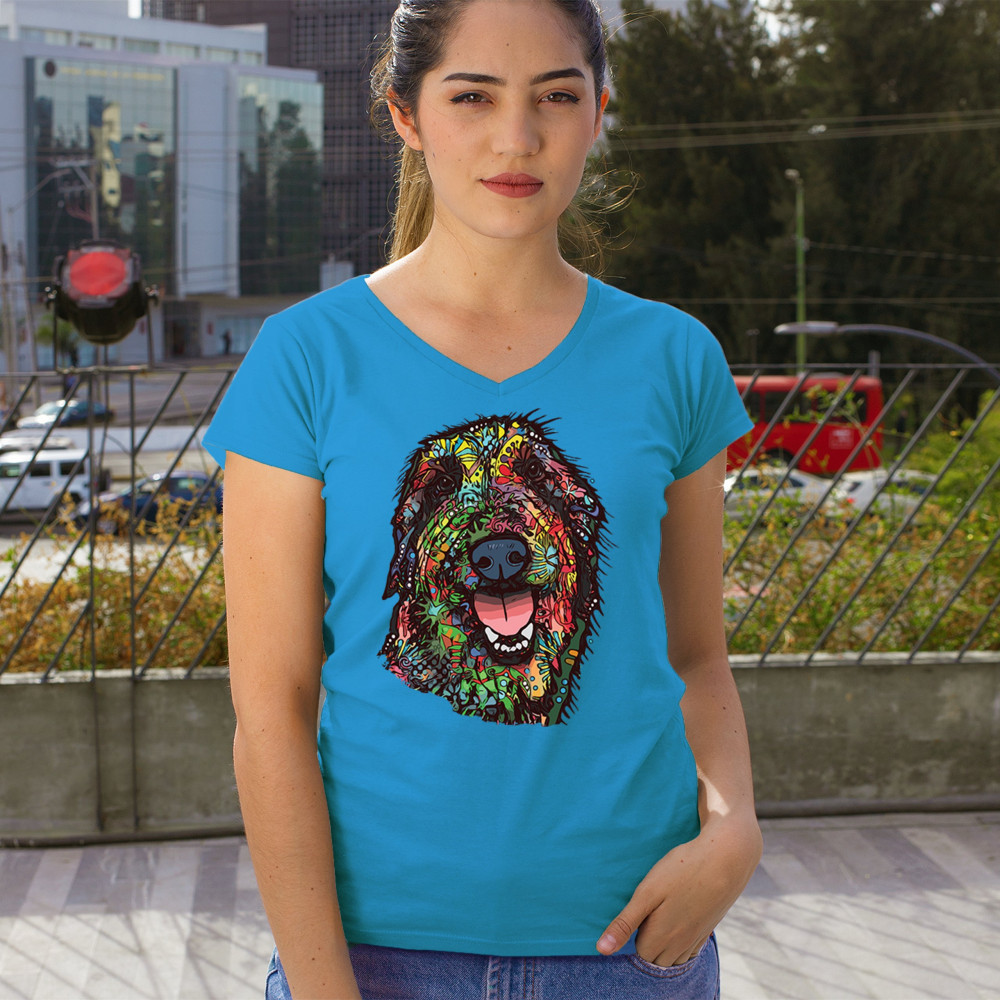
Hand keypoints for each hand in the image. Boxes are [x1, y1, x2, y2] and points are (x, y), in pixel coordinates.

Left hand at [596, 813, 761, 966]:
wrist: (726, 856)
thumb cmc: (682, 870)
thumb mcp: (647, 892)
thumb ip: (625, 922)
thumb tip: (602, 949)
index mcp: (663, 936)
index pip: (640, 952)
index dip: (634, 932)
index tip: (638, 909)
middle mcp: (681, 943)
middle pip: (657, 957)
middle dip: (649, 941)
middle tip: (649, 910)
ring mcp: (698, 936)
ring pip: (675, 956)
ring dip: (665, 944)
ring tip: (663, 913)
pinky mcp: (709, 927)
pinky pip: (692, 948)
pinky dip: (682, 941)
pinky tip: (681, 917)